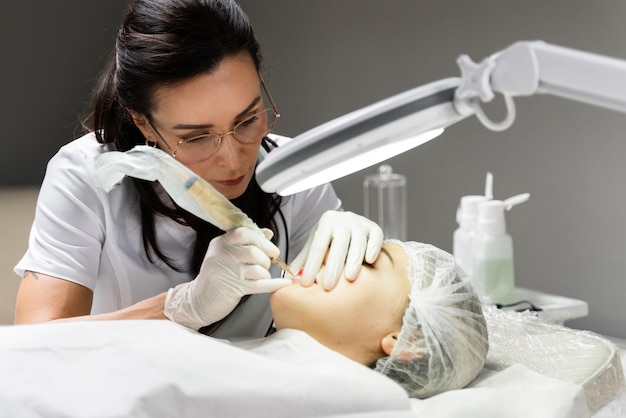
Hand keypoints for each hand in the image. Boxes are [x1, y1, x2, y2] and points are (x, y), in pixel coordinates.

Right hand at [164, 227, 290, 329]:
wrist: (197, 300)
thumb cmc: (216, 276)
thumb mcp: (226, 254)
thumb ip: (247, 242)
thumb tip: (268, 232)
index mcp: (220, 243)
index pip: (244, 233)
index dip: (262, 241)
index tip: (272, 249)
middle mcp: (221, 255)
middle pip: (254, 252)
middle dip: (266, 260)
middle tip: (266, 265)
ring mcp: (226, 272)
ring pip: (258, 269)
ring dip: (265, 274)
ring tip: (261, 277)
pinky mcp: (233, 288)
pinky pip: (260, 284)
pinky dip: (274, 284)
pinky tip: (283, 284)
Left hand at [290, 211, 383, 289]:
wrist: (351, 222)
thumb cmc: (332, 237)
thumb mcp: (316, 242)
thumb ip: (304, 259)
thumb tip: (290, 277)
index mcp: (326, 222)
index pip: (317, 246)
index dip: (312, 265)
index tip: (307, 283)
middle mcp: (343, 220)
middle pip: (338, 244)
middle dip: (333, 266)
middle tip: (328, 286)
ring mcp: (360, 223)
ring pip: (358, 243)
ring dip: (354, 261)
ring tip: (349, 279)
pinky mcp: (374, 228)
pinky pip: (375, 238)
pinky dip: (373, 248)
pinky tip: (369, 261)